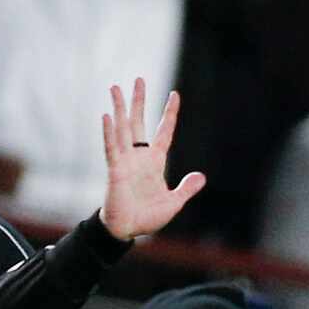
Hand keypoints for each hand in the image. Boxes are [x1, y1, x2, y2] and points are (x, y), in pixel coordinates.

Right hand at [98, 78, 204, 242]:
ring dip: (119, 108)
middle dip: (138, 101)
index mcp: (155, 162)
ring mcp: (125, 160)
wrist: (128, 230)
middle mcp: (139, 156)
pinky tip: (107, 115)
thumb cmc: (148, 217)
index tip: (174, 94)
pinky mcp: (114, 169)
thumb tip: (201, 176)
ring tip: (116, 87)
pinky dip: (109, 132)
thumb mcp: (174, 202)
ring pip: (122, 129)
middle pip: (138, 122)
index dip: (169, 114)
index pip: (164, 132)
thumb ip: (186, 188)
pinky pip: (111, 147)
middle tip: (138, 79)